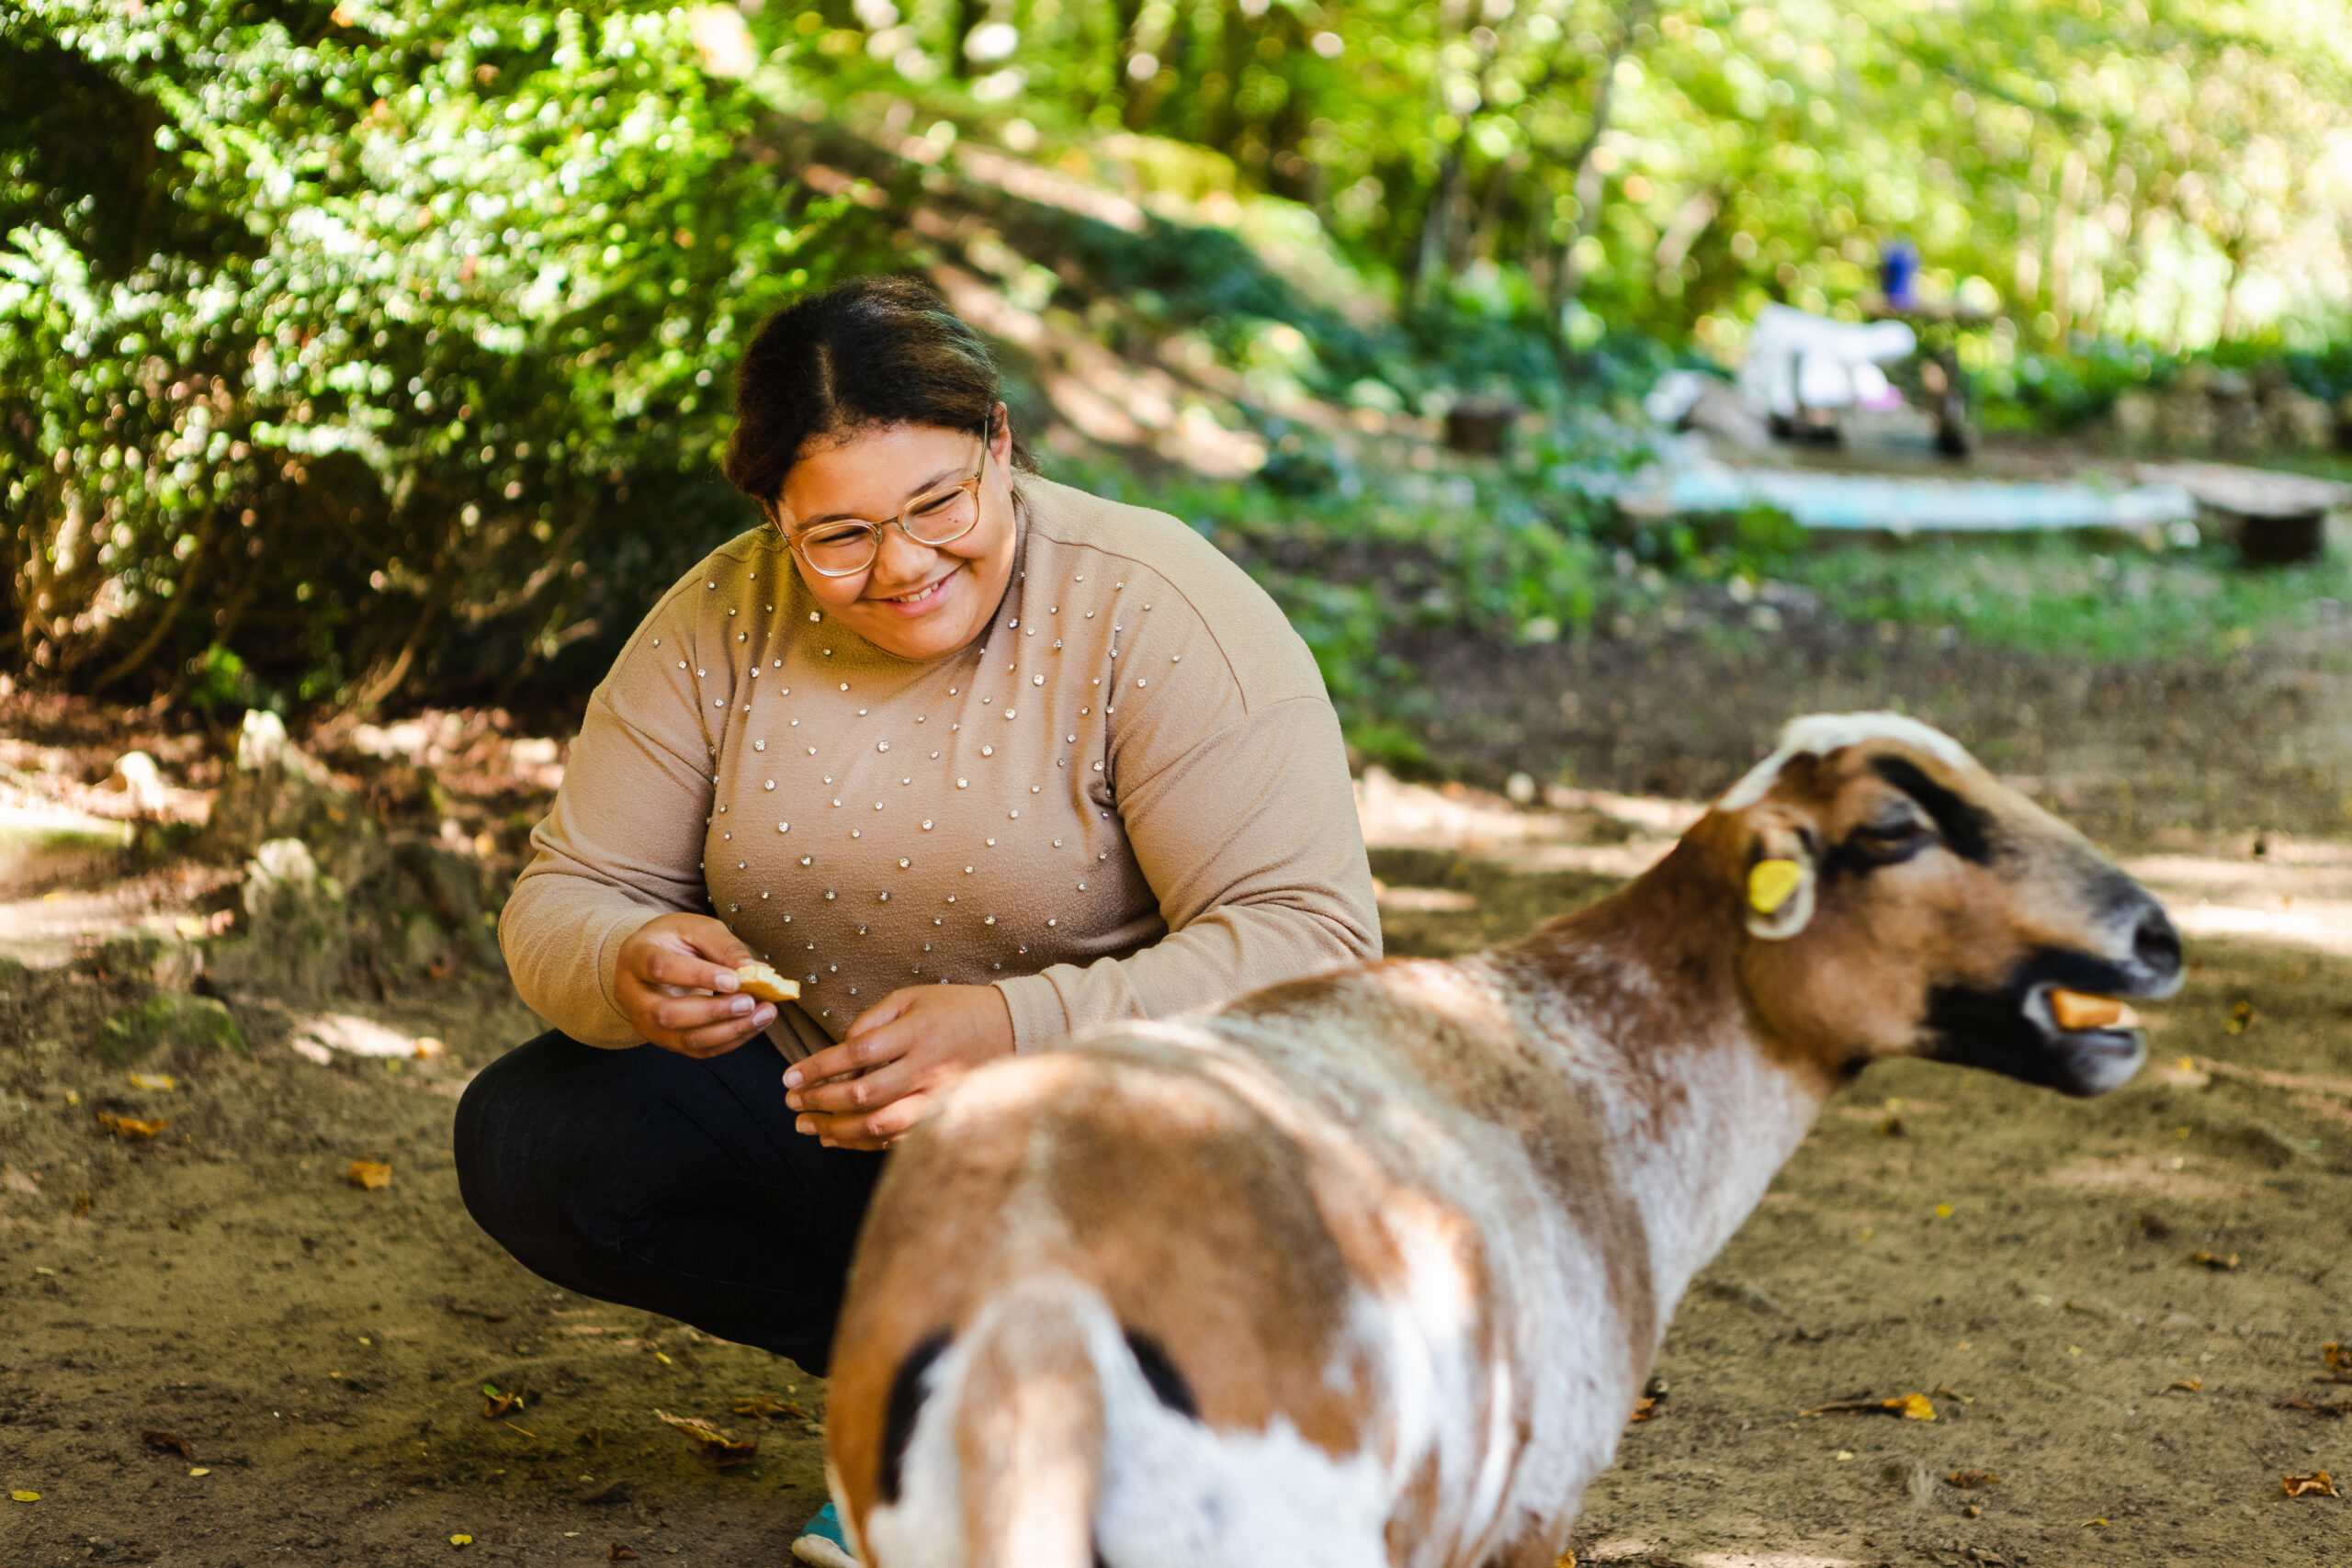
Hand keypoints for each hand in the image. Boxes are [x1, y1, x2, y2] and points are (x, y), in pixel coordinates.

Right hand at [613, 913, 775, 1057]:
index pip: (660, 968)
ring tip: (762, 1015)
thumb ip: (724, 946)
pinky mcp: (664, 1041)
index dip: (698, 976)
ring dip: (728, 1031)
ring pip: (683, 1039)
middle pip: (667, 1014)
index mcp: (636, 955)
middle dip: (713, 1012)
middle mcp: (632, 994)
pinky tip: (753, 1025)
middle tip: (749, 1002)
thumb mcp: (698, 929)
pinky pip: (697, 1050)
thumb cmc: (676, 940)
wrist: (654, 958)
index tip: (734, 980)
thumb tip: (755, 971)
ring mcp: (645, 1023)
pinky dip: (730, 1041)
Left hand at [783, 984, 1013, 1149]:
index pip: (859, 1052)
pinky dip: (864, 1142)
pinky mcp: (945, 1115)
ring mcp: (939, 1096)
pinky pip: (899, 1138)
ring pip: (881, 1125)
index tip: (789, 1079)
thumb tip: (840, 1052)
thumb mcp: (912, 997)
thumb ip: (873, 1021)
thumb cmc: (954, 1008)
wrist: (1011, 1027)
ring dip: (838, 1130)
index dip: (819, 1068)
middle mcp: (928, 1067)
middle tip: (792, 1104)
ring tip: (808, 1127)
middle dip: (821, 1103)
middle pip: (865, 1094)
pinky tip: (838, 1138)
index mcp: (918, 1031)